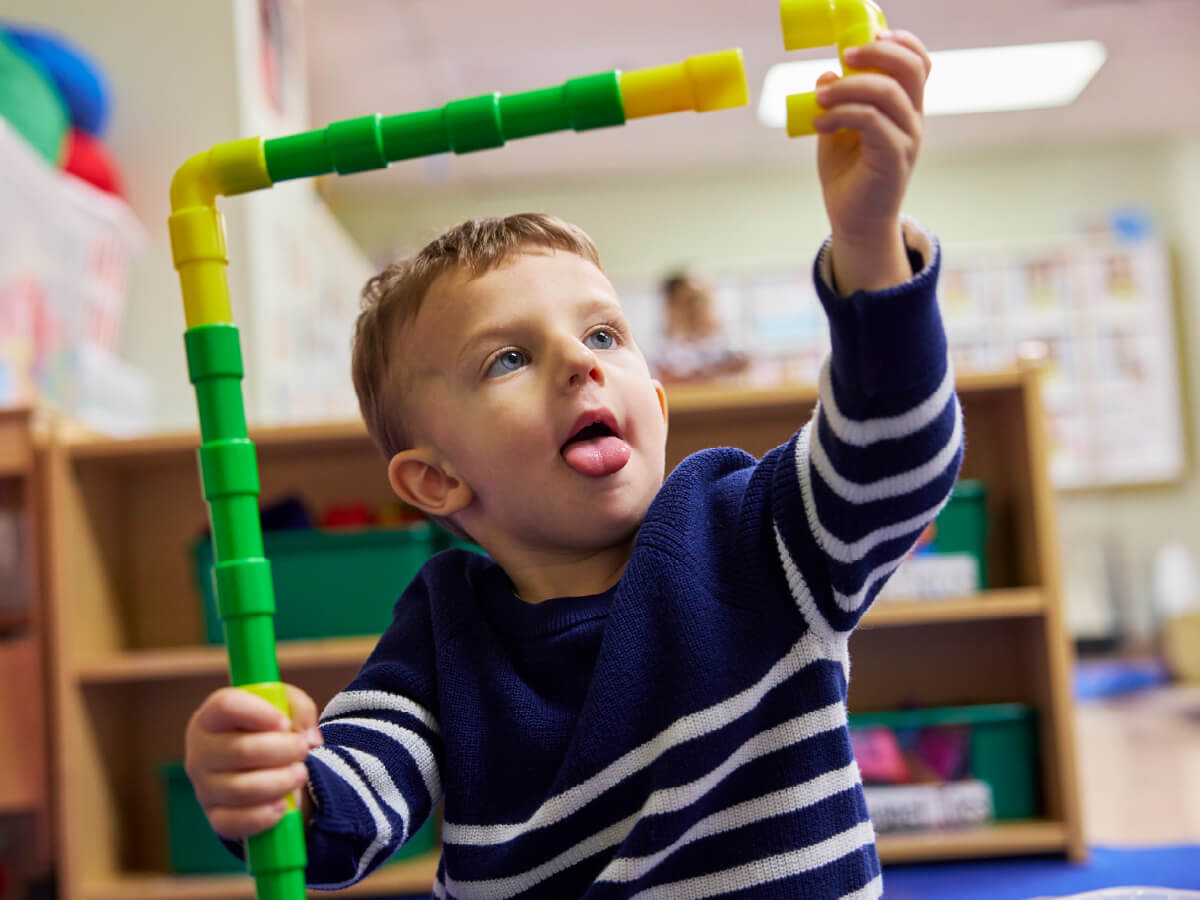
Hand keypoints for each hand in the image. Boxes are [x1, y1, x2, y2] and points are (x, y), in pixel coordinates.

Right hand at [184, 684, 321, 838]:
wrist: (257, 765)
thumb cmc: (267, 729)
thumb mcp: (284, 707)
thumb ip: (299, 709)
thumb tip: (309, 739)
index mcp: (212, 717)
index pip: (225, 706)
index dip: (259, 713)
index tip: (285, 723)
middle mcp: (201, 751)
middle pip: (240, 751)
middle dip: (283, 750)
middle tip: (304, 749)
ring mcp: (204, 787)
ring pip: (241, 789)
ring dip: (280, 782)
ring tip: (300, 773)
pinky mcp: (214, 816)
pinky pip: (233, 823)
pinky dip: (262, 817)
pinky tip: (281, 805)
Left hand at [812, 31, 932, 292]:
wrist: (854, 222)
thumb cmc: (848, 176)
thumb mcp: (837, 131)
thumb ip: (836, 102)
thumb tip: (826, 74)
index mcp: (904, 108)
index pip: (918, 63)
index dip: (900, 42)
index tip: (870, 35)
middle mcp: (912, 120)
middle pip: (910, 69)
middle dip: (877, 53)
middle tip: (844, 55)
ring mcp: (907, 140)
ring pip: (887, 94)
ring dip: (848, 87)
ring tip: (820, 97)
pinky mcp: (894, 160)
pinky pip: (873, 123)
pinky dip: (843, 114)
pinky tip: (820, 123)